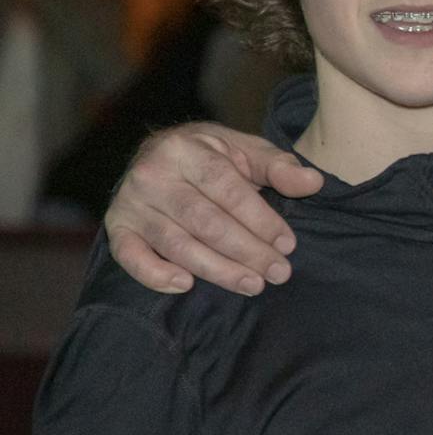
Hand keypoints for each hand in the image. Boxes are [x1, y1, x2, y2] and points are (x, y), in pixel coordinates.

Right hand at [105, 123, 323, 294]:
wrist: (162, 153)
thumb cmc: (213, 156)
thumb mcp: (247, 151)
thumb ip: (279, 167)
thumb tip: (313, 182)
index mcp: (185, 149)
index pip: (226, 189)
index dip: (259, 219)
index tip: (288, 244)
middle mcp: (152, 174)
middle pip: (204, 221)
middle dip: (246, 251)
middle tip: (278, 272)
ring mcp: (131, 202)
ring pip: (176, 244)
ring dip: (217, 269)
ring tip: (252, 285)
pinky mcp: (118, 227)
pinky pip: (129, 256)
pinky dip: (153, 274)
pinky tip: (185, 285)